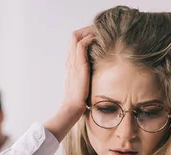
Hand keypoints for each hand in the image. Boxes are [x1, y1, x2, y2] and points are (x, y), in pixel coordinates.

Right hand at [45, 26, 95, 141]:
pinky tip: (98, 39)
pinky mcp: (78, 65)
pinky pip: (81, 45)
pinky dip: (89, 38)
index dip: (84, 36)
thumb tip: (99, 76)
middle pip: (74, 36)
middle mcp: (70, 61)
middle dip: (87, 30)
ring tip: (100, 31)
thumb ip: (88, 78)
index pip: (74, 43)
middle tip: (100, 31)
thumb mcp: (84, 86)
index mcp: (70, 65)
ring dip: (89, 31)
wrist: (72, 108)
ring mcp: (73, 62)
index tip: (97, 36)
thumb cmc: (79, 101)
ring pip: (76, 37)